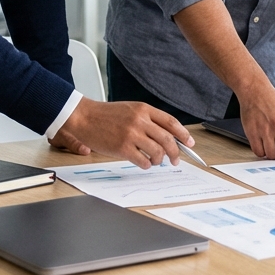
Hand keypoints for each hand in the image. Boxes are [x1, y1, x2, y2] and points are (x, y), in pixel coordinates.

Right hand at [50, 97, 192, 168]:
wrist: (84, 117)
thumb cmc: (106, 115)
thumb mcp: (130, 110)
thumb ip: (147, 120)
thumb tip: (166, 136)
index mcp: (144, 109)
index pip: (171, 122)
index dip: (183, 134)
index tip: (190, 143)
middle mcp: (140, 121)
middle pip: (168, 139)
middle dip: (175, 152)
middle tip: (176, 160)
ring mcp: (131, 134)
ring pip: (157, 152)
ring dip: (160, 160)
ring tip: (155, 162)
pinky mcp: (122, 147)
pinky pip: (143, 160)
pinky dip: (146, 165)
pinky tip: (143, 163)